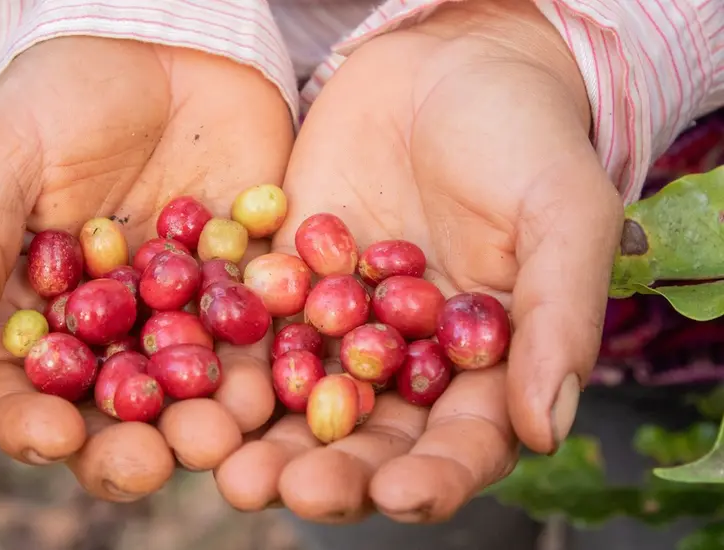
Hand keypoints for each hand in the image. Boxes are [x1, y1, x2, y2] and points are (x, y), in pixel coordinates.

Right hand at [0, 37, 292, 499]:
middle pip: (114, 405)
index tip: (52, 439)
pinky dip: (272, 355)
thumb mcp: (4, 152)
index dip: (27, 420)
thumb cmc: (65, 90)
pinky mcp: (249, 281)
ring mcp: (184, 309)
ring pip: (194, 383)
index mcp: (36, 306)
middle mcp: (110, 324)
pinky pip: (262, 328)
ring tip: (229, 429)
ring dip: (211, 415)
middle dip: (133, 440)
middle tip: (156, 459)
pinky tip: (285, 375)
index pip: (19, 384)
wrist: (166, 38)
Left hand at [216, 0, 622, 521]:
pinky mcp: (284, 280)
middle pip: (367, 436)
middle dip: (328, 471)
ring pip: (298, 398)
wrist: (443, 64)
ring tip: (224, 465)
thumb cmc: (524, 135)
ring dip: (260, 437)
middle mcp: (404, 360)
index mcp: (482, 364)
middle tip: (281, 491)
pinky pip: (250, 324)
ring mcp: (338, 323)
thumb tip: (548, 429)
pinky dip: (220, 354)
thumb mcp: (561, 214)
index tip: (399, 496)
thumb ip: (559, 318)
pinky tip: (187, 380)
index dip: (433, 476)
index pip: (461, 442)